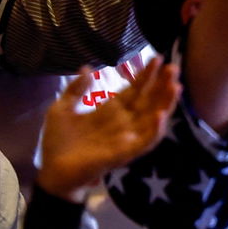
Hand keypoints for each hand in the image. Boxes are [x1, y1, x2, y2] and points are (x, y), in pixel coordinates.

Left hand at [36, 60, 180, 200]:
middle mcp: (123, 123)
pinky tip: (160, 115)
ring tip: (175, 86)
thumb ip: (76, 90)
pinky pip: (144, 142)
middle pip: (148, 100)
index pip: (134, 90)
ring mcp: (125, 138)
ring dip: (165, 103)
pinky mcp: (124, 153)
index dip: (145, 75)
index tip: (157, 57)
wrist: (52, 171)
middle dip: (161, 84)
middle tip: (174, 66)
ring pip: (152, 118)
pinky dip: (154, 130)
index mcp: (110, 111)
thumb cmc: (58, 142)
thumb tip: (87, 68)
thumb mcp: (61, 109)